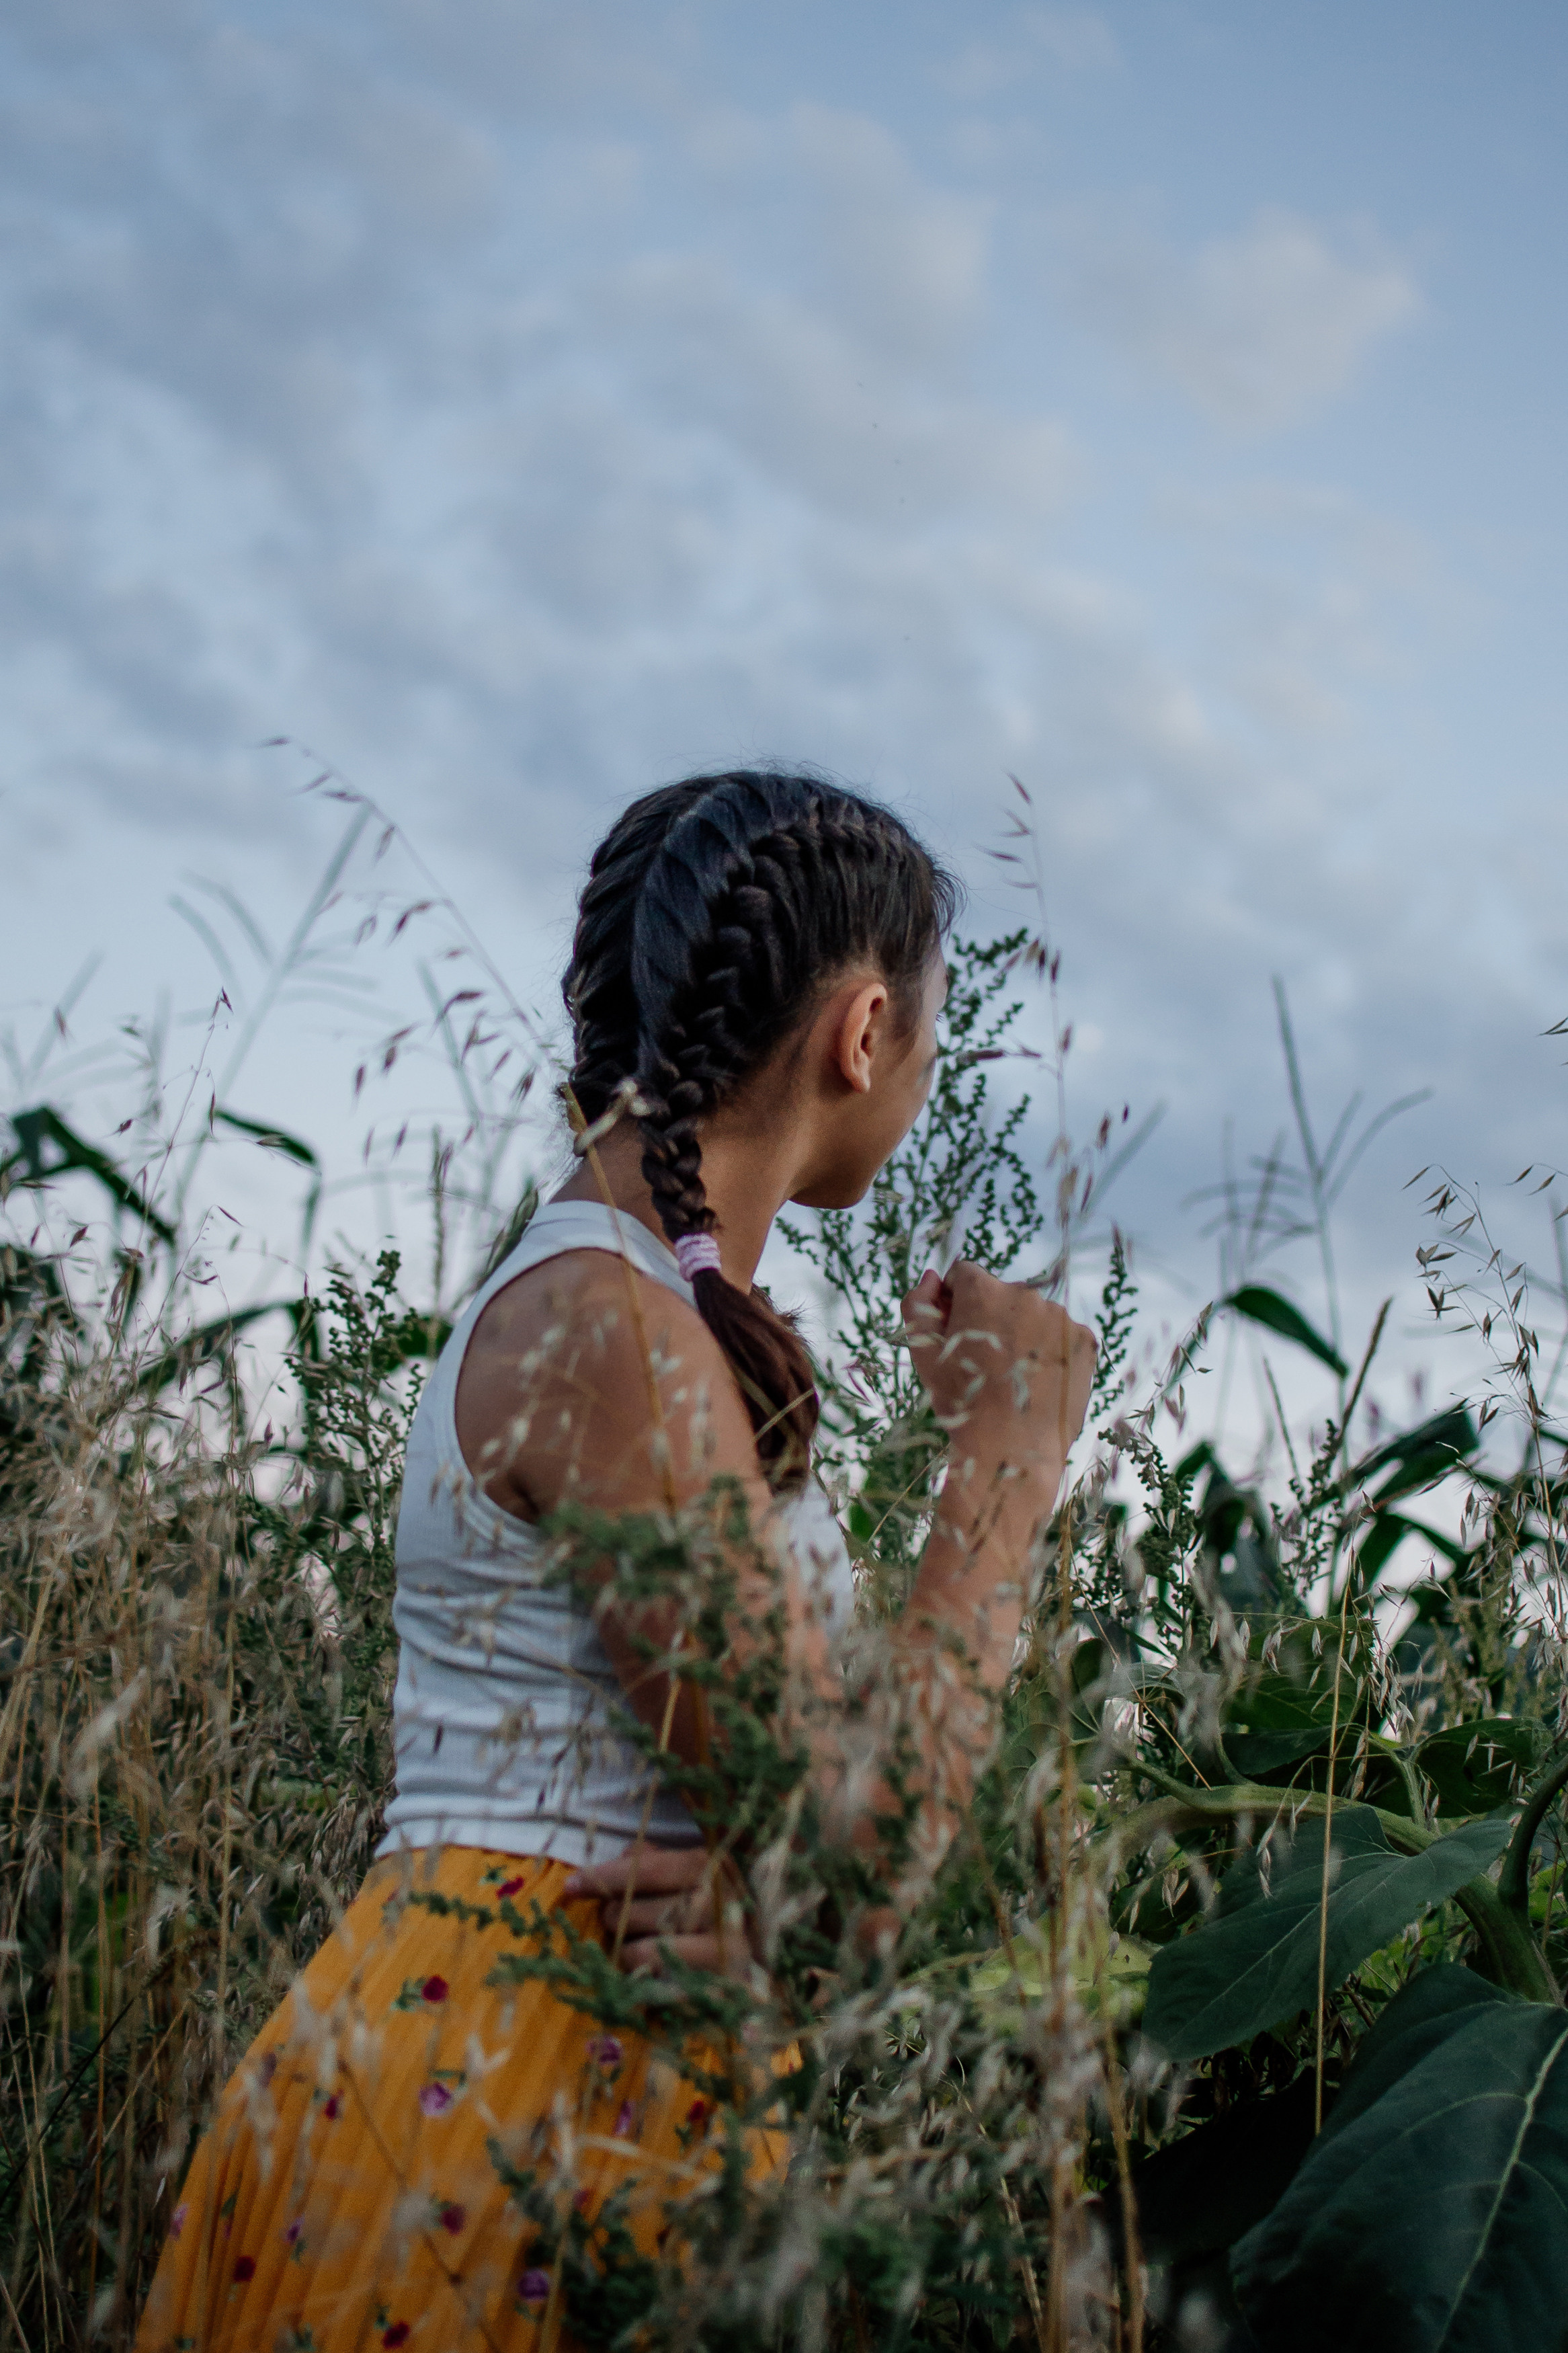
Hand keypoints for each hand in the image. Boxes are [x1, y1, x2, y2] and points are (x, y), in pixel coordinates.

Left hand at [562, 1842, 751, 1976]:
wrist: (772, 1962)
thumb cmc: (722, 1912)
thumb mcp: (695, 1876)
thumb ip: (657, 1862)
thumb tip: (622, 1856)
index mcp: (716, 1866)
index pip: (648, 1868)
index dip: (604, 1876)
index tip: (571, 1886)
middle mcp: (723, 1903)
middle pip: (635, 1909)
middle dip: (615, 1916)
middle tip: (619, 1920)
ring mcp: (725, 1948)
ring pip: (639, 1949)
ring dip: (626, 1951)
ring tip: (640, 1948)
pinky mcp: (721, 1988)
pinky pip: (656, 1984)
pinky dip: (644, 1979)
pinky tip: (653, 1973)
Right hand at [903, 1261, 1095, 1471]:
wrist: (1013, 1449)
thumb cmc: (962, 1401)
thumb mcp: (923, 1353)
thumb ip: (917, 1305)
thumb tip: (931, 1276)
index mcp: (984, 1289)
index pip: (965, 1276)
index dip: (956, 1304)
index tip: (958, 1334)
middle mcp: (1026, 1293)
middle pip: (1001, 1296)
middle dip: (990, 1319)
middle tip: (985, 1363)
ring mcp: (1060, 1316)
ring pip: (1033, 1316)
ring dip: (1022, 1335)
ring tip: (1013, 1377)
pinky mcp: (1084, 1339)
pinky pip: (1061, 1336)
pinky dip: (1050, 1352)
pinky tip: (1038, 1381)